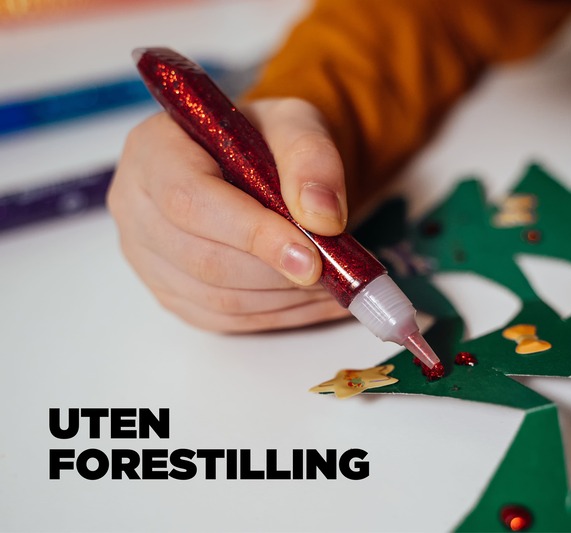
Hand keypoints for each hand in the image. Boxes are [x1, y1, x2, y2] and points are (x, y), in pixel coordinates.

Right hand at [107, 98, 351, 331]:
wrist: (254, 162)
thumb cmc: (265, 138)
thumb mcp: (295, 123)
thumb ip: (311, 158)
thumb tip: (322, 217)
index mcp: (152, 149)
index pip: (190, 201)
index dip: (252, 234)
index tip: (311, 256)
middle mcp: (135, 205)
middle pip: (203, 259)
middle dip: (277, 273)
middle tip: (335, 273)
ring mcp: (146, 257)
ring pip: (216, 299)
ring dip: (285, 299)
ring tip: (336, 286)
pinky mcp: (169, 292)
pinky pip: (224, 320)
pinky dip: (280, 316)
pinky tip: (317, 301)